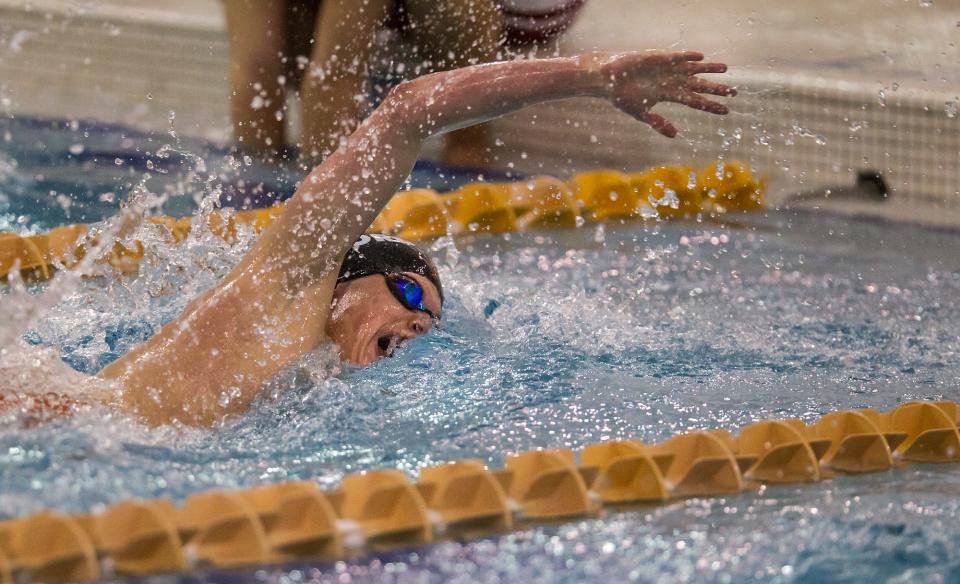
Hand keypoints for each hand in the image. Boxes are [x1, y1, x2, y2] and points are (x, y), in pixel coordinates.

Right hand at [593, 51, 735, 137]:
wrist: (608, 80)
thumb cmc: (623, 98)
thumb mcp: (641, 114)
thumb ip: (658, 123)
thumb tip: (675, 136)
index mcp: (670, 95)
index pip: (695, 101)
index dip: (710, 106)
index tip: (726, 111)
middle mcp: (673, 81)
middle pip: (699, 85)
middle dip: (716, 89)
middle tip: (734, 92)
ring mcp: (668, 69)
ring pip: (694, 69)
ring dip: (709, 68)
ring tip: (725, 68)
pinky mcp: (659, 58)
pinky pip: (677, 57)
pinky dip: (688, 57)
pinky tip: (700, 57)